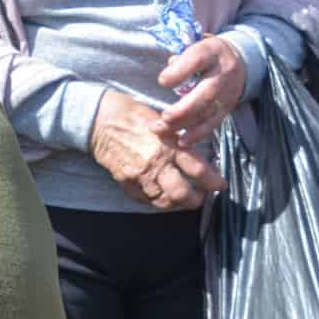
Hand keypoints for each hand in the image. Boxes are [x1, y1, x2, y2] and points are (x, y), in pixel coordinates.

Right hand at [90, 91, 225, 210]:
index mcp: (168, 145)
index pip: (199, 171)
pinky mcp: (127, 182)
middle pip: (184, 194)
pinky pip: (147, 201)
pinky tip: (164, 195)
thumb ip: (179, 142)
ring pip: (166, 202)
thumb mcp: (163, 122)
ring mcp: (140, 175)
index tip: (220, 185)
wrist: (98, 119)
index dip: (214, 182)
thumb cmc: (133, 115)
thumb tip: (197, 157)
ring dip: (178, 203)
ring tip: (183, 198)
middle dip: (197, 200)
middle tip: (201, 196)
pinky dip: (159, 201)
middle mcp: (156, 163)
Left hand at [153, 36, 247, 147]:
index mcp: (211, 53)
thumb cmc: (209, 55)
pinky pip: (212, 124)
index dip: (179, 71)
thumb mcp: (195, 47)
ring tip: (162, 130)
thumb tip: (167, 78)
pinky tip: (180, 141)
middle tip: (164, 117)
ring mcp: (226, 94)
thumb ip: (180, 59)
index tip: (162, 81)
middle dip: (183, 109)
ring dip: (184, 125)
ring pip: (207, 113)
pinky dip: (196, 134)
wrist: (243, 62)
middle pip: (205, 94)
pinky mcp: (226, 109)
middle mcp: (222, 75)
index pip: (197, 59)